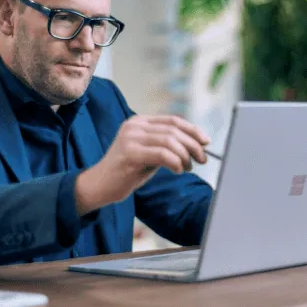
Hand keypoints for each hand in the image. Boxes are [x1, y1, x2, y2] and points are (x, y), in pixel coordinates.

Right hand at [76, 115, 210, 213]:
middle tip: (202, 159)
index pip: (173, 120)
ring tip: (187, 168)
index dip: (193, 130)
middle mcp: (135, 126)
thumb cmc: (127, 172)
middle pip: (174, 130)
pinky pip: (163, 154)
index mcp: (140, 122)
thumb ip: (166, 145)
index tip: (206, 142)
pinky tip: (178, 171)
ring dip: (185, 156)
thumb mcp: (149, 153)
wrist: (99, 186)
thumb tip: (196, 144)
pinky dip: (176, 162)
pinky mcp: (130, 153)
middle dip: (193, 145)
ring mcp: (131, 138)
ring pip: (170, 141)